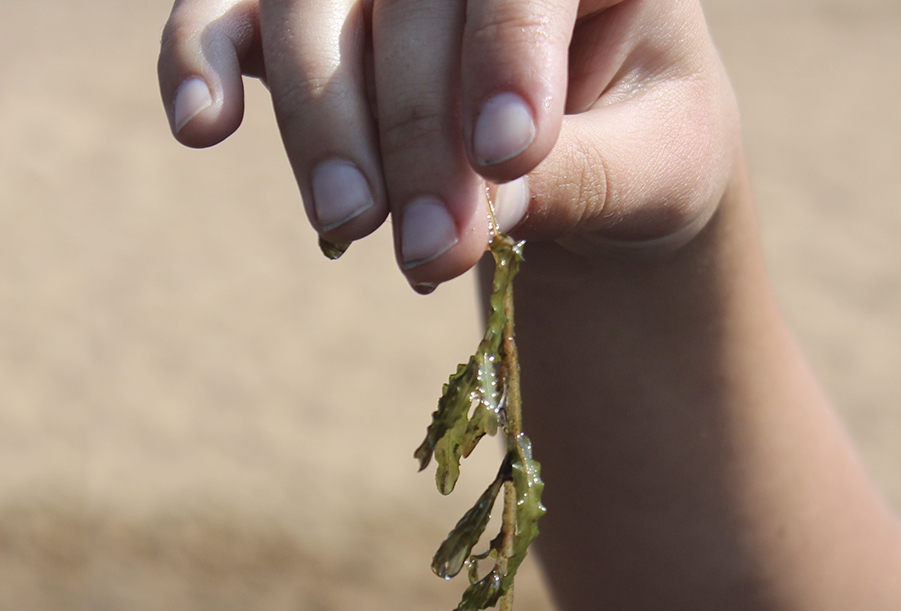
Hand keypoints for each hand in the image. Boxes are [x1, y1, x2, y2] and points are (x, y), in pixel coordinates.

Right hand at [158, 0, 738, 286]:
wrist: (605, 160)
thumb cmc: (641, 153)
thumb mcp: (656, 171)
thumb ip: (589, 177)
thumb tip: (494, 202)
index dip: (507, 54)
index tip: (506, 161)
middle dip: (417, 134)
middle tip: (430, 253)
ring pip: (314, 8)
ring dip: (322, 121)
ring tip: (349, 223)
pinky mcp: (314, 22)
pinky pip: (236, 14)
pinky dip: (203, 57)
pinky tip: (200, 122)